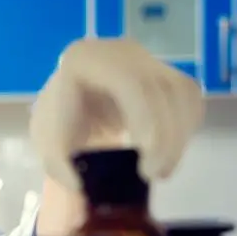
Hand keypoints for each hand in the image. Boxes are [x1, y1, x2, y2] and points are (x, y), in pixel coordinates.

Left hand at [29, 38, 204, 190]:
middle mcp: (120, 52)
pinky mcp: (165, 73)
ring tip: (161, 171)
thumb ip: (58, 166)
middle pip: (161, 88)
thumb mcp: (48, 147)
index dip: (145, 119)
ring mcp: (146, 59)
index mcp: (85, 59)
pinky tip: (168, 152)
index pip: (129, 82)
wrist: (69, 106)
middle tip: (153, 175)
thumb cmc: (58, 123)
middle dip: (166, 136)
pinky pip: (188, 99)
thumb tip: (79, 184)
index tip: (143, 161)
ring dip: (178, 137)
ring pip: (181, 93)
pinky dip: (184, 128)